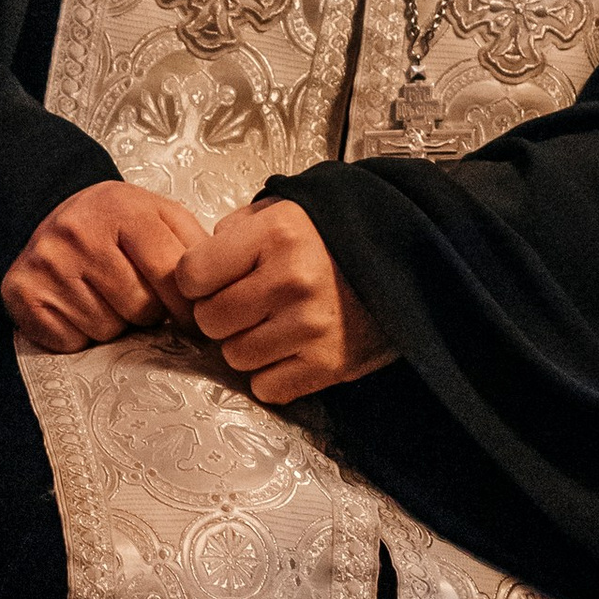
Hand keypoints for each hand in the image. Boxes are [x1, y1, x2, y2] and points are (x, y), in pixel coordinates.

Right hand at [2, 180, 211, 353]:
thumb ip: (194, 246)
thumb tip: (222, 291)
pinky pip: (71, 341)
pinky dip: (80, 335)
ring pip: (106, 328)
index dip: (188, 307)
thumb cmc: (115, 224)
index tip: (194, 320)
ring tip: (106, 297)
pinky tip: (78, 308)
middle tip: (137, 295)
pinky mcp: (22, 292)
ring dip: (115, 324)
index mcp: (122, 208)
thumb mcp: (160, 216)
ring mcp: (47, 262)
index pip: (170, 275)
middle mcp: (79, 231)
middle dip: (148, 311)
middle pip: (140, 307)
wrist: (50, 213)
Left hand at [174, 198, 393, 407]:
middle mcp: (292, 279)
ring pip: (235, 357)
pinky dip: (273, 375)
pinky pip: (268, 387)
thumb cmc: (336, 238)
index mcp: (276, 234)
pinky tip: (290, 350)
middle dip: (220, 315)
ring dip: (246, 346)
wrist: (408, 263)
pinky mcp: (329, 364)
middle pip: (210, 320)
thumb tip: (197, 265)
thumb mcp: (285, 211)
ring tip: (273, 325)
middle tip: (247, 305)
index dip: (196, 280)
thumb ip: (235, 230)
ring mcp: (311, 326)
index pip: (190, 274)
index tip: (213, 279)